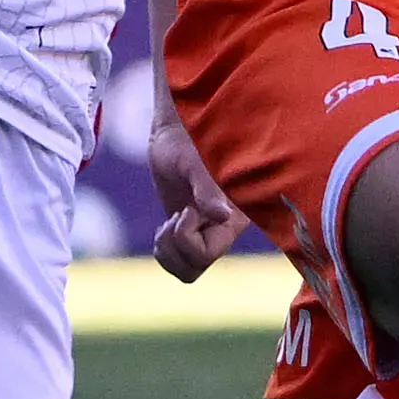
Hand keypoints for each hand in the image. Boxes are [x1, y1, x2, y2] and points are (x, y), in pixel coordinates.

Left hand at [148, 97, 247, 281]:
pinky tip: (166, 224)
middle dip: (175, 245)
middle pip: (194, 268)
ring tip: (169, 222)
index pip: (206, 254)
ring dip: (168, 250)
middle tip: (175, 216)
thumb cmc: (190, 139)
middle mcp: (223, 229)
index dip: (187, 237)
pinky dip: (164, 247)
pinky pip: (176, 258)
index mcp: (234, 217)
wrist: (178, 128)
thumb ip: (208, 188)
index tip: (186, 208)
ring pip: (185, 270)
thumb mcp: (194, 162)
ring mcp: (206, 231)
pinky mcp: (189, 229)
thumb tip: (223, 216)